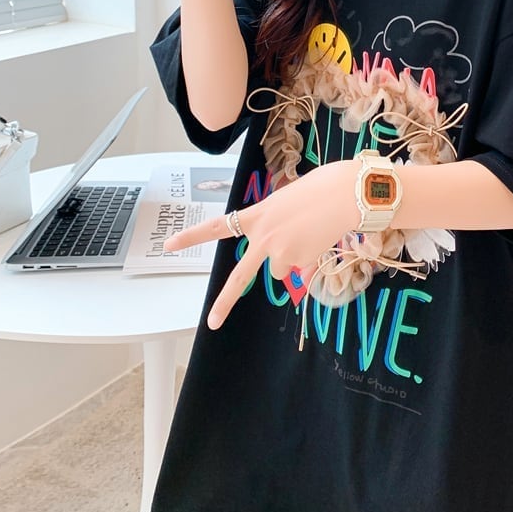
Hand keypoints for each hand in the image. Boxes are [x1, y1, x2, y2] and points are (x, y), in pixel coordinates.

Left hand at [164, 161, 359, 329]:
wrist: (344, 193)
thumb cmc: (321, 188)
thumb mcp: (288, 202)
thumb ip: (278, 225)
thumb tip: (288, 258)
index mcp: (256, 214)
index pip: (217, 227)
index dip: (191, 236)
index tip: (167, 245)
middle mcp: (261, 236)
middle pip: (240, 276)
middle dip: (225, 301)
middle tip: (212, 322)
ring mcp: (278, 251)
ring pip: (282, 269)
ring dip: (293, 257)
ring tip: (309, 233)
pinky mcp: (298, 260)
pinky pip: (301, 267)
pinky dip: (309, 257)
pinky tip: (318, 238)